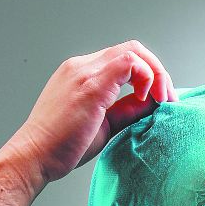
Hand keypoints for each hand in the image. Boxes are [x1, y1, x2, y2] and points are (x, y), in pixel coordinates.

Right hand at [17, 39, 177, 184]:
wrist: (36, 156)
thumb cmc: (63, 146)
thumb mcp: (104, 125)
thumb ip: (127, 111)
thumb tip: (152, 104)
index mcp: (82, 74)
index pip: (124, 59)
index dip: (149, 75)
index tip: (161, 99)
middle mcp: (82, 66)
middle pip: (132, 49)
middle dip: (158, 70)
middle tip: (169, 97)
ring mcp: (85, 71)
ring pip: (133, 52)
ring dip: (156, 73)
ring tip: (162, 99)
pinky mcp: (90, 84)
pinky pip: (128, 62)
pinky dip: (146, 77)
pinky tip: (147, 98)